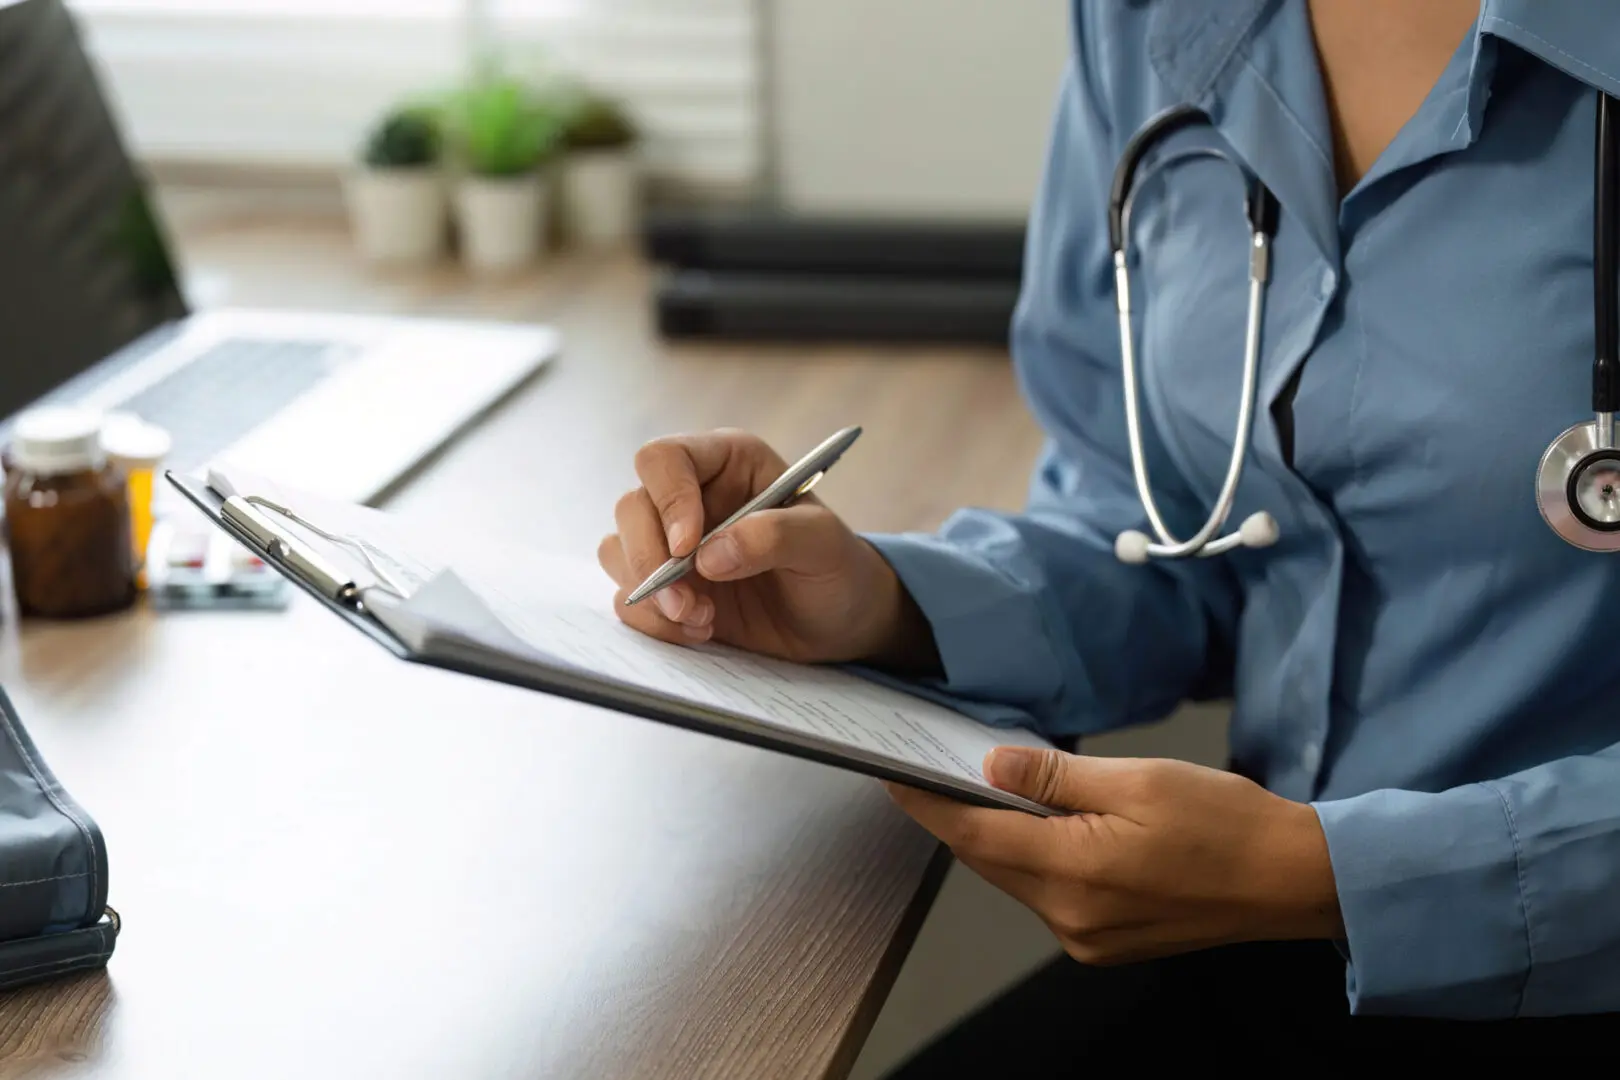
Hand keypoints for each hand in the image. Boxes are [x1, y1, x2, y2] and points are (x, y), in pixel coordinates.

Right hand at [598, 429, 937, 668]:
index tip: (688, 548)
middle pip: (630, 508)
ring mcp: (671, 542)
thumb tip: (709, 556)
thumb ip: (776, 537)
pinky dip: (655, 621)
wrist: (837, 623)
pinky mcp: (665, 586)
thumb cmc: (837, 569)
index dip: (667, 500)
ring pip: (618, 551)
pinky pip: (628, 598)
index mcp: (727, 462)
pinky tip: (701, 631)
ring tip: (705, 621)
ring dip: (652, 595)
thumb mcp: (825, 546)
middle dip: (652, 561)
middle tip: (689, 604)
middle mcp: (690, 496)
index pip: (664, 459)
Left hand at [887, 749, 1343, 964]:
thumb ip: (1054, 779)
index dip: (927, 803)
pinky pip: (1045, 893)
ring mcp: (1086, 938)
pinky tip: (1034, 823)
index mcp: (1074, 874)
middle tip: (930, 767)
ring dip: (994, 835)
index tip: (894, 773)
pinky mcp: (1104, 942)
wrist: (1293, 880)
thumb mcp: (1137, 781)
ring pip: (1014, 877)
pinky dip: (1030, 857)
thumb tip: (990, 767)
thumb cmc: (1227, 824)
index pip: (972, 835)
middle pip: (987, 859)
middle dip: (955, 814)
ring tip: (980, 785)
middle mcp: (1070, 918)